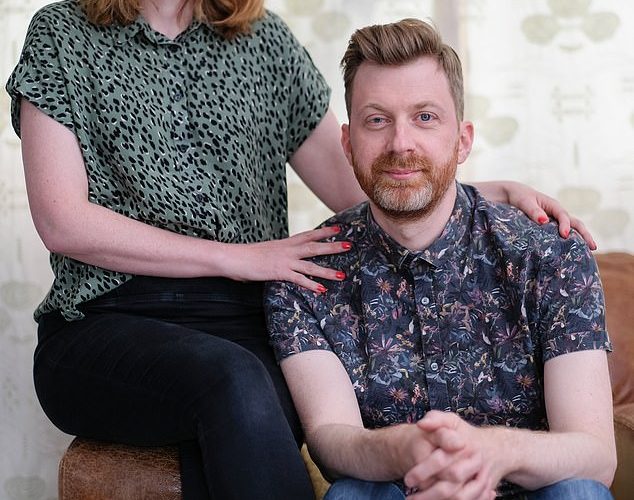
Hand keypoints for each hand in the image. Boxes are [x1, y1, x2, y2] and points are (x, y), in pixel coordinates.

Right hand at [225, 225, 350, 292]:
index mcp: (285, 242)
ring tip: (342, 275)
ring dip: (327, 270)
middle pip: (314, 246)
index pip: (308, 234)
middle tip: (349, 245)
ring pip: (310, 265)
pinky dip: (311, 285)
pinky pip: (298, 279)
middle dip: (333, 246)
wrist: (233, 257)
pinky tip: (321, 290)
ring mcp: (284, 261)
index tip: (339, 228)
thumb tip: (285, 257)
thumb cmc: (247, 255)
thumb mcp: (267, 250)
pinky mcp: (279, 273)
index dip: (324, 231)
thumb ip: (279, 253)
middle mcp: (288, 250)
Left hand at [404, 411, 501, 499]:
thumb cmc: (466, 434)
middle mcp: (475, 463)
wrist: (497, 448)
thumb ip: (436, 419)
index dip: (423, 472)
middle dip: (429, 494)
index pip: (441, 461)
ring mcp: (482, 479)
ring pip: (461, 497)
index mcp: (464, 446)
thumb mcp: (452, 420)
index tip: (407, 480)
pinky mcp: (486, 490)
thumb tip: (421, 424)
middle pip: (451, 485)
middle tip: (410, 498)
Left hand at [503, 181, 596, 249]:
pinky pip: (561, 235)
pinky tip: (570, 254)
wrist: (513, 195)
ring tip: (588, 254)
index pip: (563, 216)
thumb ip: (533, 211)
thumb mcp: (524, 202)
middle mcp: (557, 213)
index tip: (564, 235)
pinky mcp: (550, 228)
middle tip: (594, 247)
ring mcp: (555, 221)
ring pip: (572, 230)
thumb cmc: (519, 196)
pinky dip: (568, 243)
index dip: (565, 225)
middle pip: (575, 223)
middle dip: (585, 234)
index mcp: (553, 205)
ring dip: (580, 240)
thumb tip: (544, 221)